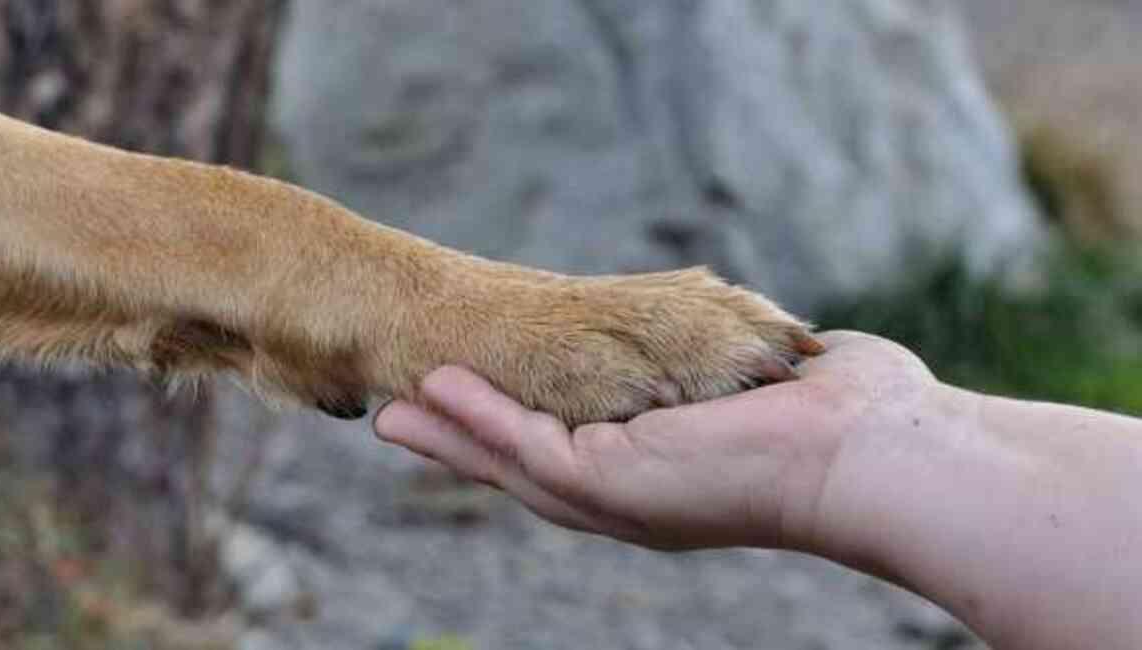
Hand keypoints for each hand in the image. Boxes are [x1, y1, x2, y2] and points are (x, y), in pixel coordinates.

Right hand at [373, 331, 936, 551]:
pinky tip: (434, 392)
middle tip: (398, 419)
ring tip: (394, 409)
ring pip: (509, 464)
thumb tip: (779, 346)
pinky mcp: (611, 481)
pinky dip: (476, 420)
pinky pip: (524, 446)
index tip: (472, 403)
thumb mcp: (768, 381)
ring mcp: (616, 495)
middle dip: (461, 444)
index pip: (572, 451)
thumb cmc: (847, 415)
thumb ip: (743, 366)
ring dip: (450, 434)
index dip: (516, 430)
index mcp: (662, 475)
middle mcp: (631, 496)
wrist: (874, 451)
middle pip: (523, 469)